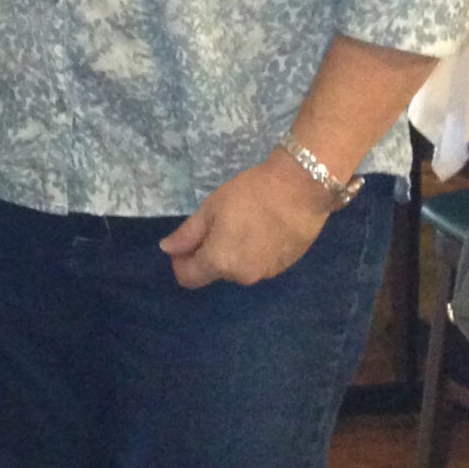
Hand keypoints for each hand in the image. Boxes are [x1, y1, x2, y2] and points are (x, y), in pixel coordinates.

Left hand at [160, 152, 333, 290]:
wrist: (301, 189)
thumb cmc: (250, 194)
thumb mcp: (211, 209)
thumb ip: (188, 234)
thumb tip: (167, 250)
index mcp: (219, 262)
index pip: (189, 278)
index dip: (181, 261)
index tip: (185, 242)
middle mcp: (242, 276)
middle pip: (215, 271)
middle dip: (210, 252)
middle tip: (219, 222)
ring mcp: (267, 274)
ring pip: (239, 268)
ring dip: (234, 252)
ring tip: (245, 222)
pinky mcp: (286, 266)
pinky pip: (260, 264)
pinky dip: (256, 252)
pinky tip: (265, 228)